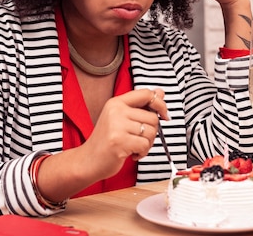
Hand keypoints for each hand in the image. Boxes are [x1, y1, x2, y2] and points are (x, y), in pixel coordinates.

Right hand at [35, 88, 167, 202]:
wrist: (88, 160)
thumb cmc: (107, 140)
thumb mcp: (122, 118)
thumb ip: (141, 106)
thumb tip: (160, 92)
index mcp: (116, 102)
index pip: (146, 94)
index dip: (160, 103)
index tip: (164, 115)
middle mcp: (116, 111)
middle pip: (153, 117)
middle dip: (152, 132)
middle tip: (140, 140)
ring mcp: (117, 126)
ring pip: (151, 132)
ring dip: (148, 144)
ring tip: (135, 147)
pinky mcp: (119, 142)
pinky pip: (145, 145)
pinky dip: (143, 153)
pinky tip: (132, 154)